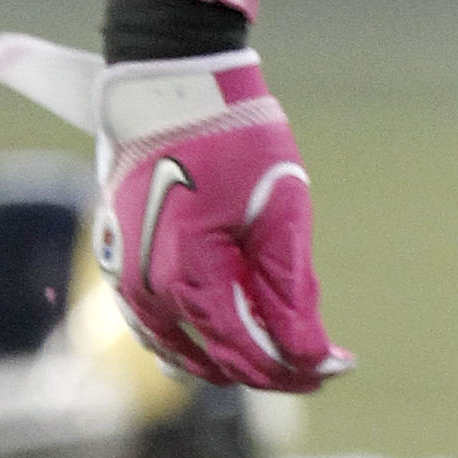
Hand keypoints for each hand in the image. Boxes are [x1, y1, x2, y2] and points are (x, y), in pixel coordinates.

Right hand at [0, 34, 351, 393]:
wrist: (170, 88)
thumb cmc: (234, 139)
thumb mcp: (281, 212)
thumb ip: (290, 292)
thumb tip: (311, 357)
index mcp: (187, 279)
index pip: (245, 352)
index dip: (295, 369)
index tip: (339, 368)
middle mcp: (145, 292)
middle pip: (214, 360)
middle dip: (271, 365)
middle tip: (323, 363)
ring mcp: (123, 282)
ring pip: (180, 351)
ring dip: (231, 356)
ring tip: (284, 349)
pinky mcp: (118, 266)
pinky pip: (155, 326)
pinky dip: (196, 337)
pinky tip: (232, 329)